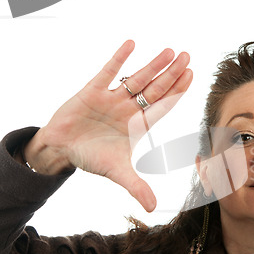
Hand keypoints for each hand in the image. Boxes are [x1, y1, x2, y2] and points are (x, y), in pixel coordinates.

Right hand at [24, 40, 192, 211]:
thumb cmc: (91, 157)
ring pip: (136, 78)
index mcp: (137, 125)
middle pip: (155, 88)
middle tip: (187, 57)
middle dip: (171, 74)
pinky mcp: (92, 91)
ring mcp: (112, 98)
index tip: (192, 75)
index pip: (163, 105)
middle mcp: (128, 108)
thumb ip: (136, 187)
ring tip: (170, 51)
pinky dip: (119, 59)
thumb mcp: (117, 172)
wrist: (61, 149)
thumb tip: (153, 209)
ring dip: (153, 65)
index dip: (177, 91)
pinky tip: (132, 44)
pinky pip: (107, 72)